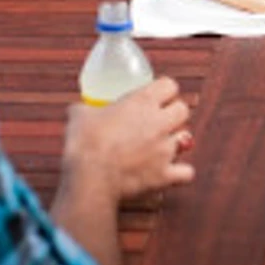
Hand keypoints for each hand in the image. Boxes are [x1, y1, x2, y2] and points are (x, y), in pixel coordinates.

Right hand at [64, 77, 193, 202]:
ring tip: (162, 147)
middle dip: (174, 114)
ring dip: (175, 142)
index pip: (169, 85)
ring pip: (186, 139)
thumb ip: (84, 109)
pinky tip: (170, 172)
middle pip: (183, 110)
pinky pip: (187, 173)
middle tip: (159, 121)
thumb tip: (77, 109)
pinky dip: (180, 173)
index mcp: (142, 102)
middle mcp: (159, 122)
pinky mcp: (165, 175)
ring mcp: (166, 149)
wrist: (90, 178)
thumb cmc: (84, 143)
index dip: (163, 90)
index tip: (156, 97)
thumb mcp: (79, 116)